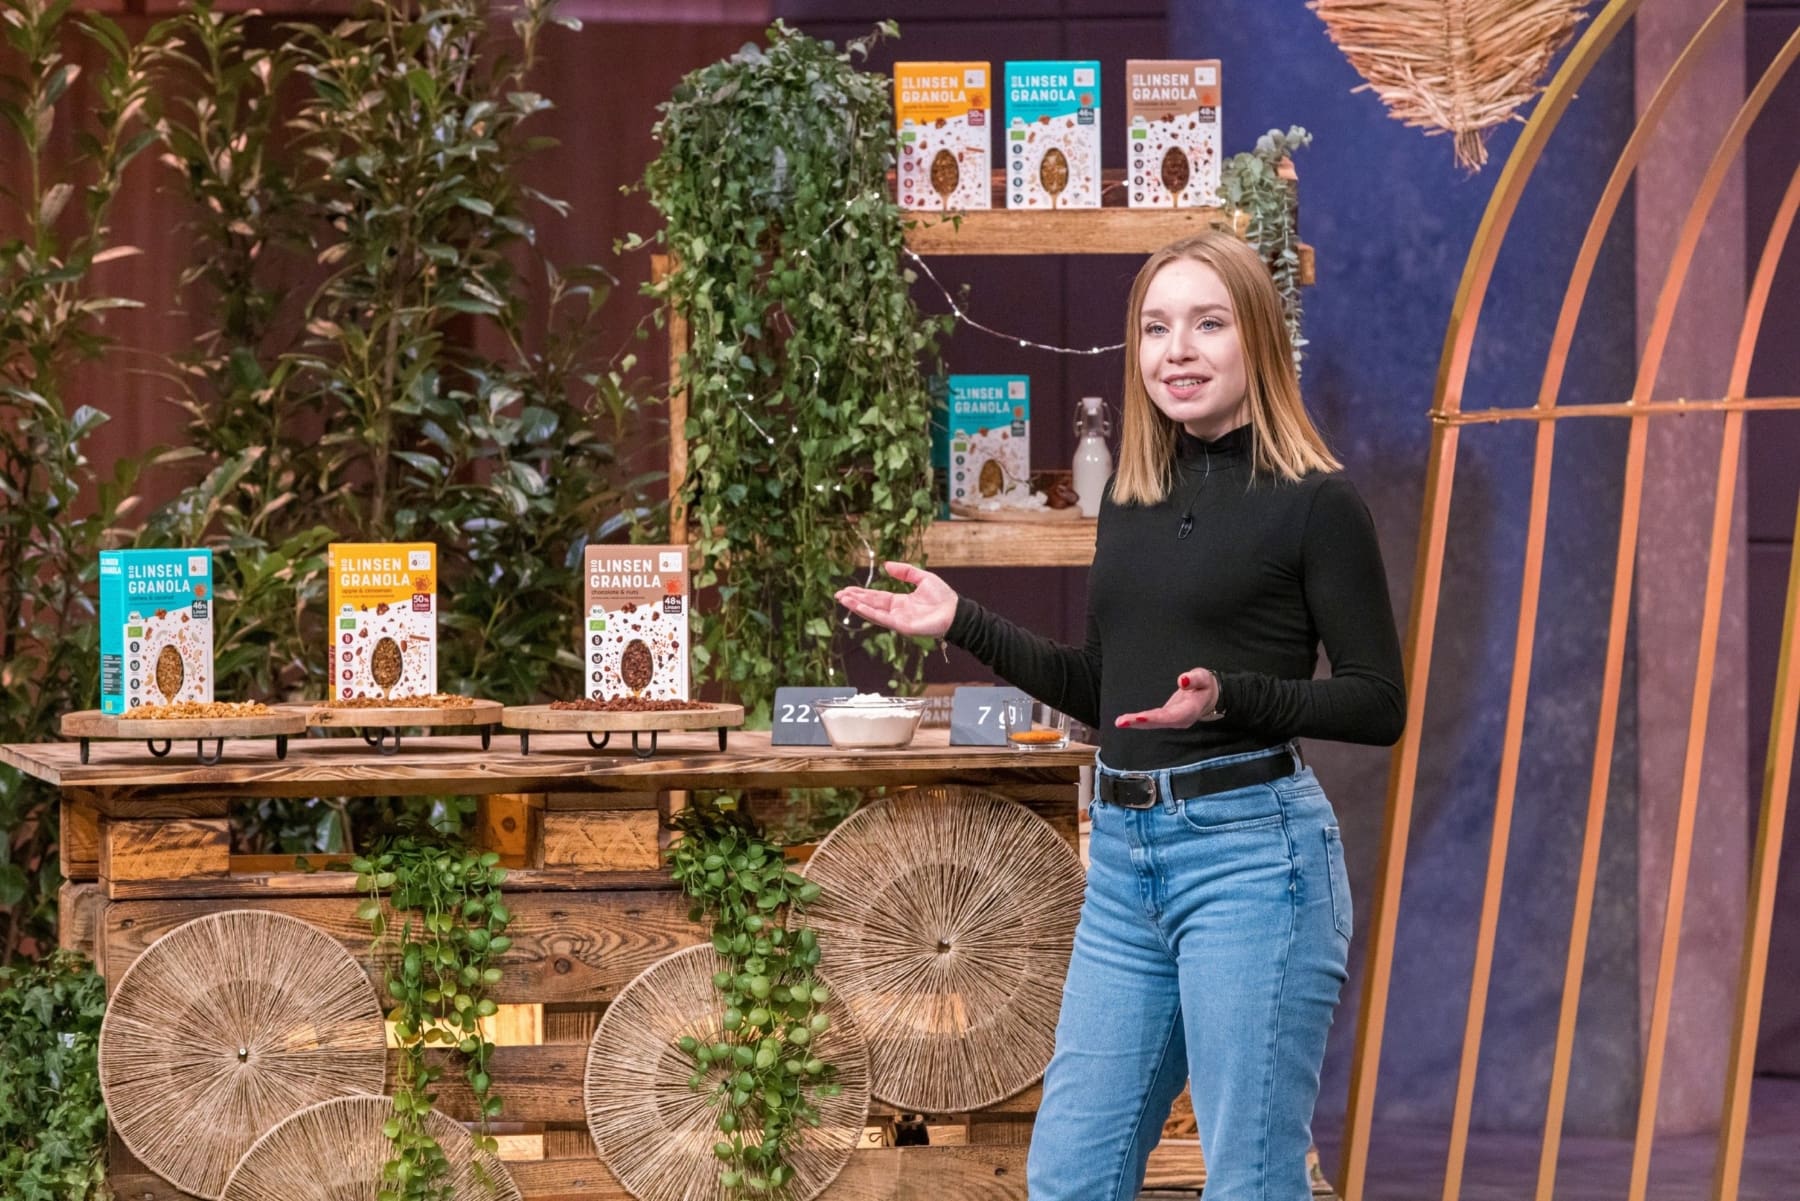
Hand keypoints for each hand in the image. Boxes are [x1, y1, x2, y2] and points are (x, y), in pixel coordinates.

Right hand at [835, 561, 957, 637]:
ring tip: (842, 599)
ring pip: (872, 612)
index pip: (876, 597)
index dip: (862, 593)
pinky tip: (856, 606)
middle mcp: (896, 611)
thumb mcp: (922, 577)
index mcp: (900, 601)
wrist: (955, 611)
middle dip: (854, 599)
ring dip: (856, 606)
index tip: (847, 589)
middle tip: (837, 594)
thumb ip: (904, 572)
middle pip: (870, 604)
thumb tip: (886, 564)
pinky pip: (881, 618)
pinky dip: (867, 612)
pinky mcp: (900, 625)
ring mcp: (897, 620)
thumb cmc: (943, 596)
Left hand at [1115, 668, 1220, 728]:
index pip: (1171, 716)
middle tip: (1121, 722)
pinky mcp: (1166, 718)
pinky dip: (1138, 721)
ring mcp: (1173, 720)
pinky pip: (1151, 721)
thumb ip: (1195, 678)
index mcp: (1190, 710)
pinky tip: (1125, 721)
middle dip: (1140, 722)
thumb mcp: (1203, 677)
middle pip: (1159, 722)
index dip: (1155, 718)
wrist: (1208, 696)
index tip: (1140, 717)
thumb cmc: (1205, 685)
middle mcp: (1180, 719)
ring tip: (1119, 722)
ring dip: (1136, 723)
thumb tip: (1182, 680)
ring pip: (1153, 724)